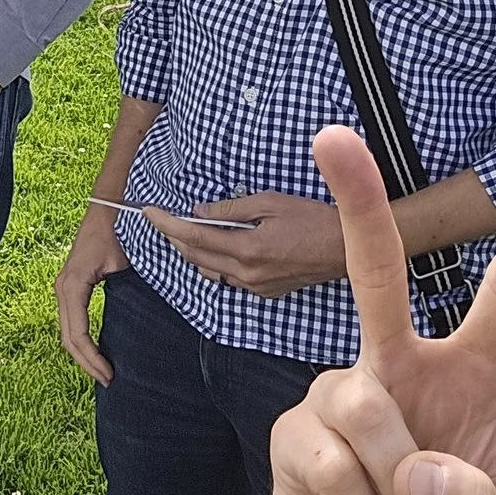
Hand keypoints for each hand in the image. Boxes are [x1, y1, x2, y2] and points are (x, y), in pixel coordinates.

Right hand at [56, 200, 132, 383]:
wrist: (108, 207)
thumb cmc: (117, 231)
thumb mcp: (119, 263)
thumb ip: (123, 292)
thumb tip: (135, 326)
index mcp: (72, 286)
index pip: (77, 334)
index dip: (92, 358)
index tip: (109, 375)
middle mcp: (63, 288)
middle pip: (68, 338)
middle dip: (86, 362)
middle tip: (108, 380)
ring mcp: (64, 287)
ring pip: (67, 332)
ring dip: (82, 354)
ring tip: (102, 371)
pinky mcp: (71, 286)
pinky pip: (72, 320)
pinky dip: (81, 340)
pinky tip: (95, 351)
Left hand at [148, 191, 345, 298]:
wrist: (347, 248)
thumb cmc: (313, 219)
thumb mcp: (270, 202)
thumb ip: (231, 209)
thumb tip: (199, 211)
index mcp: (246, 249)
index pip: (193, 237)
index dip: (167, 223)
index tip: (148, 211)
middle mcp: (247, 274)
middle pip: (196, 257)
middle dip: (175, 237)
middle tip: (163, 218)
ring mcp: (256, 287)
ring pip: (210, 272)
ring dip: (195, 252)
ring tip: (190, 230)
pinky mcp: (265, 292)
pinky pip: (229, 280)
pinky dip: (216, 263)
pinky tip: (221, 247)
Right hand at [268, 127, 495, 494]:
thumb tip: (424, 472)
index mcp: (469, 377)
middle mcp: (402, 370)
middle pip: (378, 275)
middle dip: (357, 202)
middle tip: (333, 136)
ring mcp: (342, 398)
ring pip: (366, 405)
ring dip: (397, 491)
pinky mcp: (296, 439)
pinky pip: (330, 458)